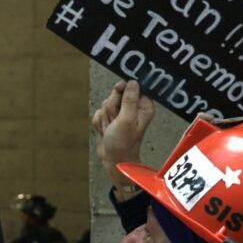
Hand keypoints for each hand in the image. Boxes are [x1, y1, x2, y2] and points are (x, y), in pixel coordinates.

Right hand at [91, 81, 154, 200]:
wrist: (112, 160)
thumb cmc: (123, 144)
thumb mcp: (126, 120)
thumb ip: (129, 99)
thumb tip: (133, 82)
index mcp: (143, 107)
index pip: (132, 86)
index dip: (123, 91)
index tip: (119, 99)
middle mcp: (133, 108)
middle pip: (116, 93)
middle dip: (111, 107)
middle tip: (115, 120)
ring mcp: (120, 113)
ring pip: (106, 103)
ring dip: (105, 117)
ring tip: (111, 128)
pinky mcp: (110, 119)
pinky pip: (99, 112)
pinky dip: (100, 123)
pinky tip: (106, 131)